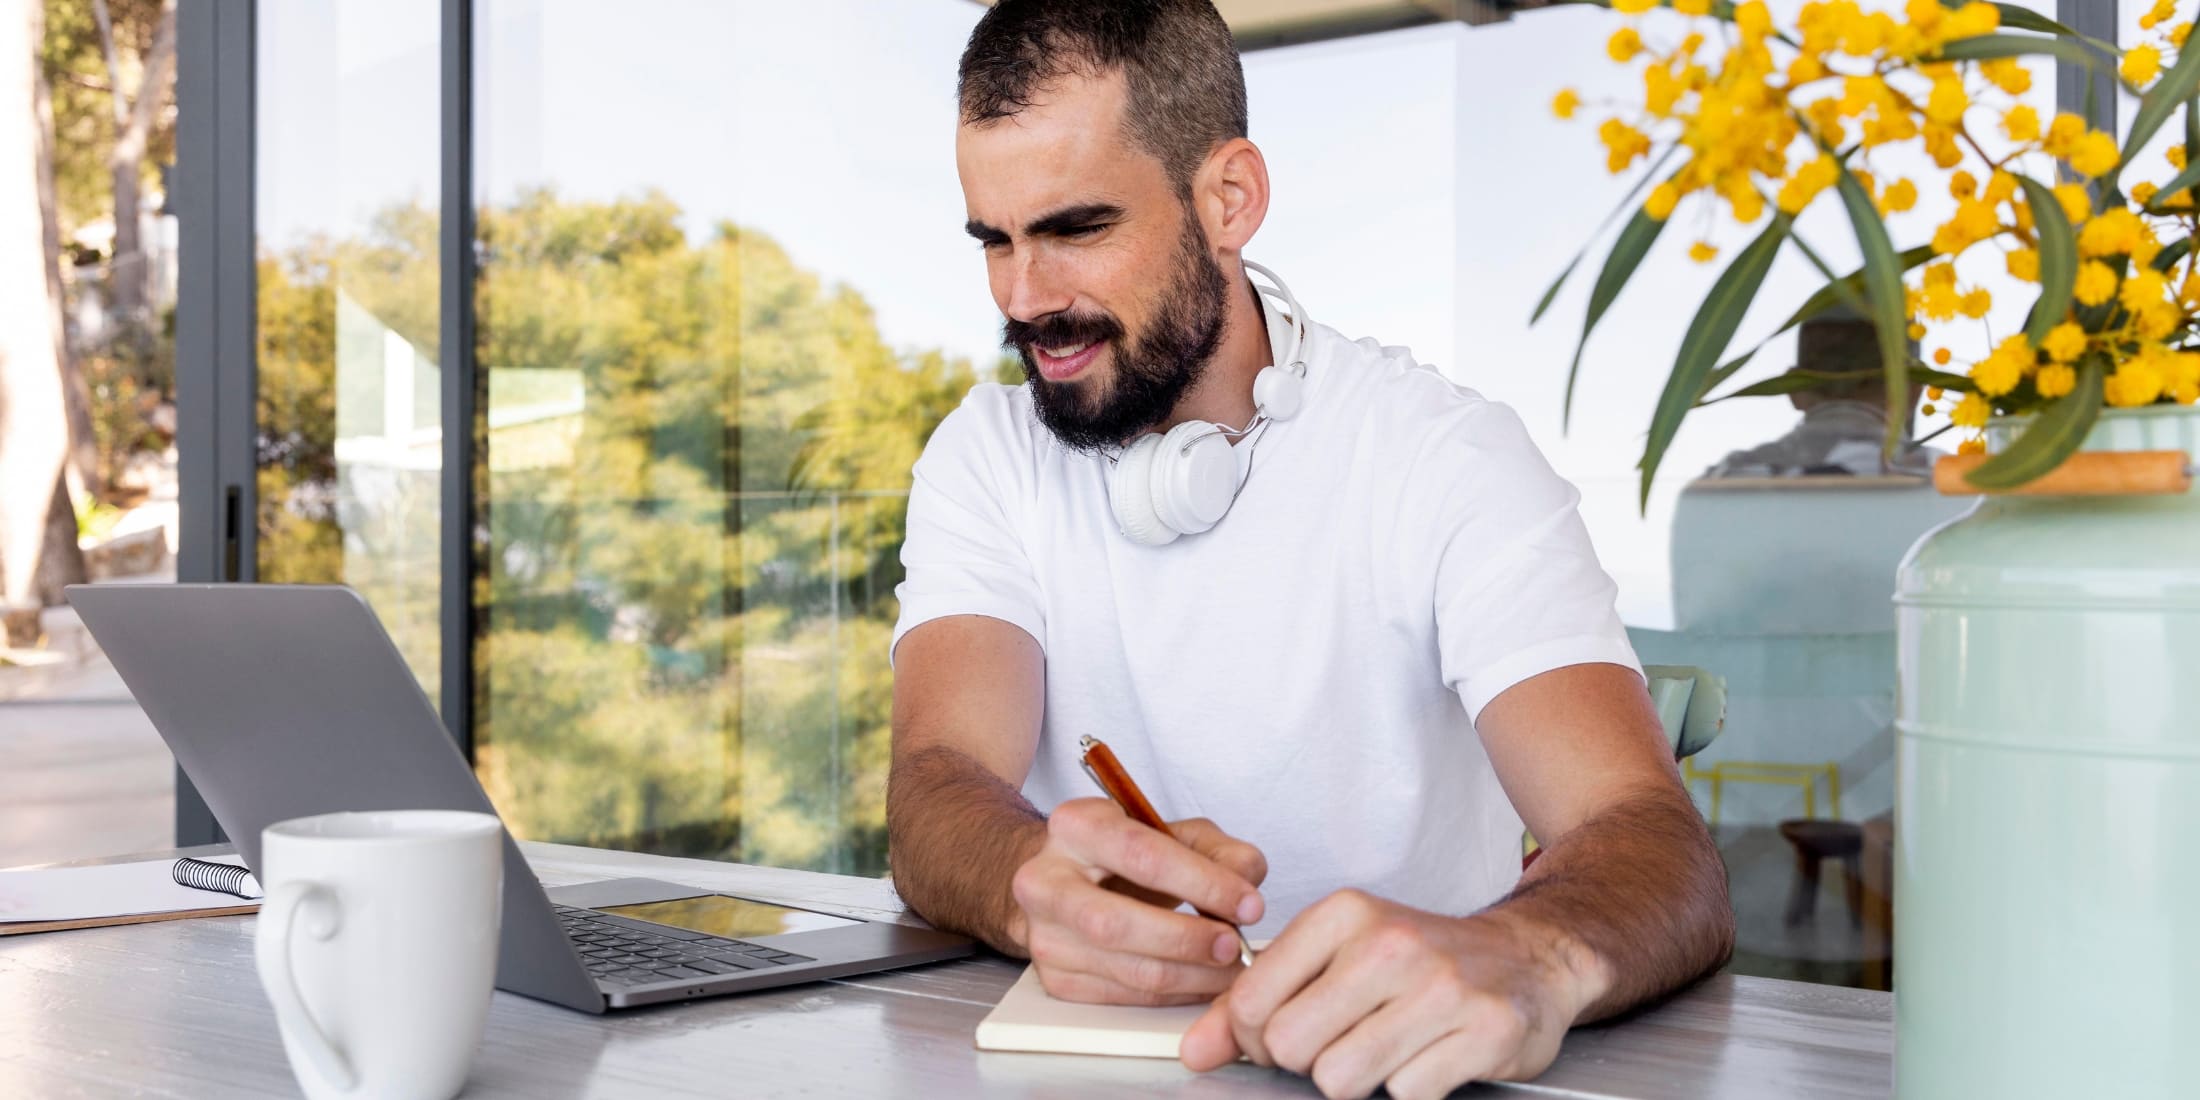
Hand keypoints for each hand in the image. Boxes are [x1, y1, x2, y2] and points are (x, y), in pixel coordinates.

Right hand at [1009, 797, 1266, 1005]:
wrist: (1064, 881)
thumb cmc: (1123, 855)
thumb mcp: (1172, 832)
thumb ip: (1218, 849)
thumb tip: (1247, 882)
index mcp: (1074, 827)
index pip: (1142, 856)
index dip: (1202, 883)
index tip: (1248, 904)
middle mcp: (1044, 881)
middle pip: (1118, 924)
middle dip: (1187, 939)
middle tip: (1234, 945)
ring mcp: (1044, 936)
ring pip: (1125, 969)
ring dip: (1190, 975)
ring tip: (1231, 968)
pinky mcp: (1055, 979)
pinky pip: (1125, 996)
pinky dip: (1173, 994)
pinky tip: (1201, 980)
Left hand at [1179, 889, 1593, 1099]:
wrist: (1528, 956)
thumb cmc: (1421, 959)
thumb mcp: (1335, 957)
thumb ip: (1256, 1002)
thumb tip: (1196, 1050)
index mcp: (1346, 914)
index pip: (1253, 1001)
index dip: (1256, 1037)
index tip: (1284, 1032)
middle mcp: (1391, 943)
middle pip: (1291, 1046)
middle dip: (1309, 1060)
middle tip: (1346, 1040)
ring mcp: (1442, 988)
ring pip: (1340, 1080)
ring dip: (1360, 1078)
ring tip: (1389, 1047)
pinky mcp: (1485, 1032)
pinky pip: (1406, 1094)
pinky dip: (1412, 1087)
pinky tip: (1432, 1055)